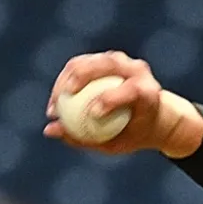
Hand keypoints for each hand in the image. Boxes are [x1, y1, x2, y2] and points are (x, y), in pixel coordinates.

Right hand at [43, 51, 202, 157]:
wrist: (154, 117)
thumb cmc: (135, 135)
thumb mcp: (116, 145)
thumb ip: (86, 139)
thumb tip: (49, 131)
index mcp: (149, 91)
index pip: (130, 89)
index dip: (111, 99)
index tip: (92, 114)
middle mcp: (137, 70)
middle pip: (107, 64)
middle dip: (81, 77)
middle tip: (61, 100)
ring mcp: (122, 61)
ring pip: (90, 61)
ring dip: (67, 79)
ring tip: (53, 104)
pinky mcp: (107, 59)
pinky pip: (82, 64)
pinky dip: (66, 79)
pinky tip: (55, 99)